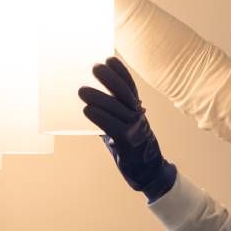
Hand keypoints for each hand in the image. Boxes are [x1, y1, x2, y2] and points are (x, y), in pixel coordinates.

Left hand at [78, 57, 177, 202]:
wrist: (148, 171)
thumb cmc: (128, 146)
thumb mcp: (120, 126)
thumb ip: (108, 114)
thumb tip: (84, 101)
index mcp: (137, 109)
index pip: (129, 85)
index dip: (120, 71)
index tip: (109, 59)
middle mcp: (138, 115)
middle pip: (124, 92)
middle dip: (109, 78)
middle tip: (94, 68)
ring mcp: (135, 128)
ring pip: (116, 108)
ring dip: (98, 97)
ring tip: (82, 90)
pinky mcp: (128, 142)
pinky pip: (113, 126)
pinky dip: (99, 117)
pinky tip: (87, 110)